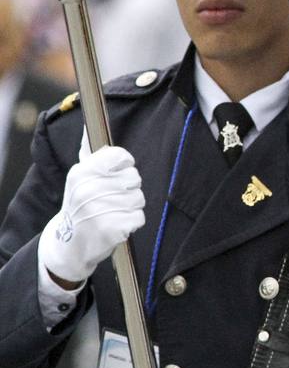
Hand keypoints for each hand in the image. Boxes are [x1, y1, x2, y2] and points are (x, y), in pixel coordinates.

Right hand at [39, 145, 144, 285]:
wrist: (69, 243)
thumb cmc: (80, 204)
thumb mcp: (79, 177)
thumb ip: (90, 152)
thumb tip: (90, 125)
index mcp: (82, 172)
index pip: (121, 156)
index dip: (125, 165)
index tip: (116, 174)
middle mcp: (89, 189)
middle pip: (135, 178)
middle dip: (129, 189)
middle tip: (111, 198)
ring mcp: (99, 210)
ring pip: (139, 198)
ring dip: (131, 206)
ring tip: (113, 211)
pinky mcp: (112, 229)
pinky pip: (139, 217)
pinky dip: (132, 222)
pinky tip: (116, 224)